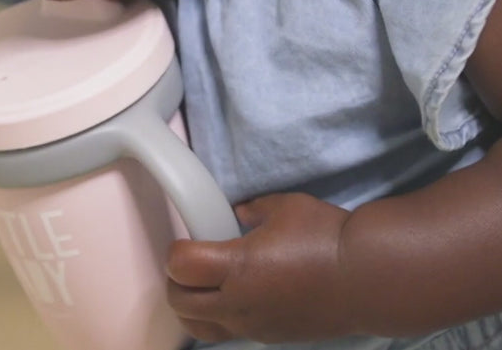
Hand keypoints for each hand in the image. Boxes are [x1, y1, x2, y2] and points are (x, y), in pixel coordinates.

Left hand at [167, 193, 352, 343]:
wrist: (369, 278)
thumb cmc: (325, 235)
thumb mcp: (284, 207)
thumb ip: (253, 209)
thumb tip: (236, 214)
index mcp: (238, 266)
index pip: (180, 267)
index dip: (175, 251)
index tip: (185, 239)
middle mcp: (239, 302)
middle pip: (179, 302)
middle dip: (175, 281)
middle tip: (188, 260)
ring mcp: (254, 326)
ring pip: (199, 327)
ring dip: (190, 306)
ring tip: (202, 283)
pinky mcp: (270, 337)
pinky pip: (227, 333)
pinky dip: (216, 317)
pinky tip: (232, 295)